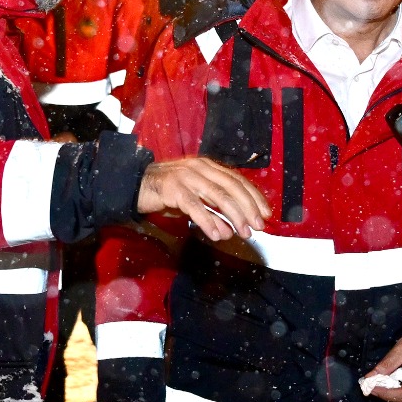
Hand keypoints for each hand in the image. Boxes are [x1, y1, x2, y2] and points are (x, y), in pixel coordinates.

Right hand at [138, 156, 268, 241]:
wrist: (134, 185)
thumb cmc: (166, 192)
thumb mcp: (195, 199)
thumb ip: (213, 210)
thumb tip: (232, 229)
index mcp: (208, 166)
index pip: (238, 180)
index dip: (254, 197)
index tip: (266, 213)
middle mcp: (200, 168)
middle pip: (232, 187)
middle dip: (249, 208)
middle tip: (259, 226)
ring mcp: (187, 177)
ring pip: (218, 196)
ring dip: (234, 216)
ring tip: (244, 232)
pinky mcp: (173, 189)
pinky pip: (195, 207)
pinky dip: (209, 222)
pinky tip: (218, 234)